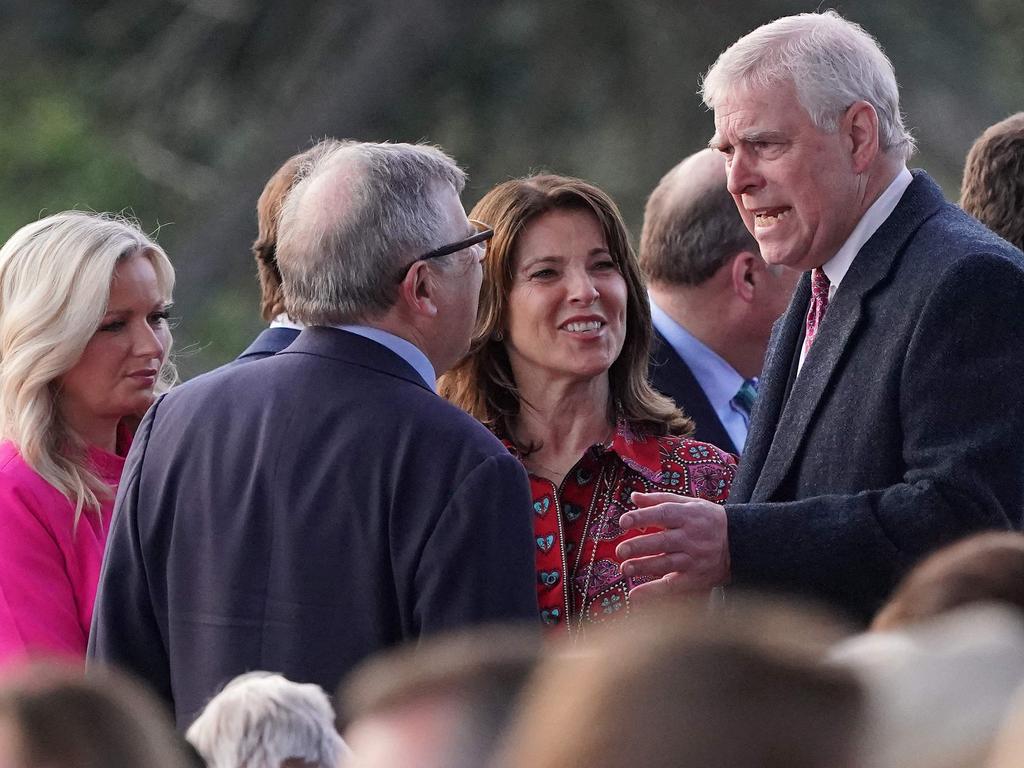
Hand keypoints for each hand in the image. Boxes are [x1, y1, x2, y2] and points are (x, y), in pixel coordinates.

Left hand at [615, 492, 729, 600]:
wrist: (740, 542)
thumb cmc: (708, 519)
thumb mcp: (689, 504)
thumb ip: (660, 500)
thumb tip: (634, 498)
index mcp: (688, 515)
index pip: (663, 513)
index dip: (642, 517)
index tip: (623, 522)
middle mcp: (691, 537)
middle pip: (663, 541)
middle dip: (640, 546)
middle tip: (620, 550)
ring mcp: (694, 559)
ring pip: (666, 564)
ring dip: (644, 567)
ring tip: (625, 568)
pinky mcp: (696, 578)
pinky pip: (673, 586)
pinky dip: (654, 592)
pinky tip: (635, 595)